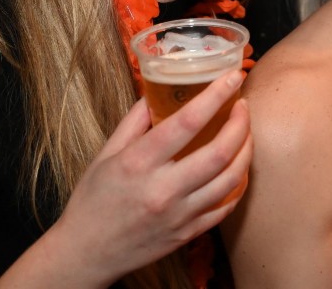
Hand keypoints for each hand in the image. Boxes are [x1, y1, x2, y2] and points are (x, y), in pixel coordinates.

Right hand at [29, 69, 252, 286]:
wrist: (85, 254)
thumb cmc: (93, 200)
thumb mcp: (105, 154)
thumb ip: (133, 122)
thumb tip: (155, 92)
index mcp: (138, 163)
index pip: (187, 122)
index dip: (215, 96)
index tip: (232, 77)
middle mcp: (162, 189)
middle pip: (219, 152)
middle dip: (241, 123)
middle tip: (243, 106)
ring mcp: (179, 214)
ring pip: (230, 180)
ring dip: (246, 151)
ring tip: (246, 133)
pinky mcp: (188, 234)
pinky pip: (226, 207)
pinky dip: (239, 184)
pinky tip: (239, 168)